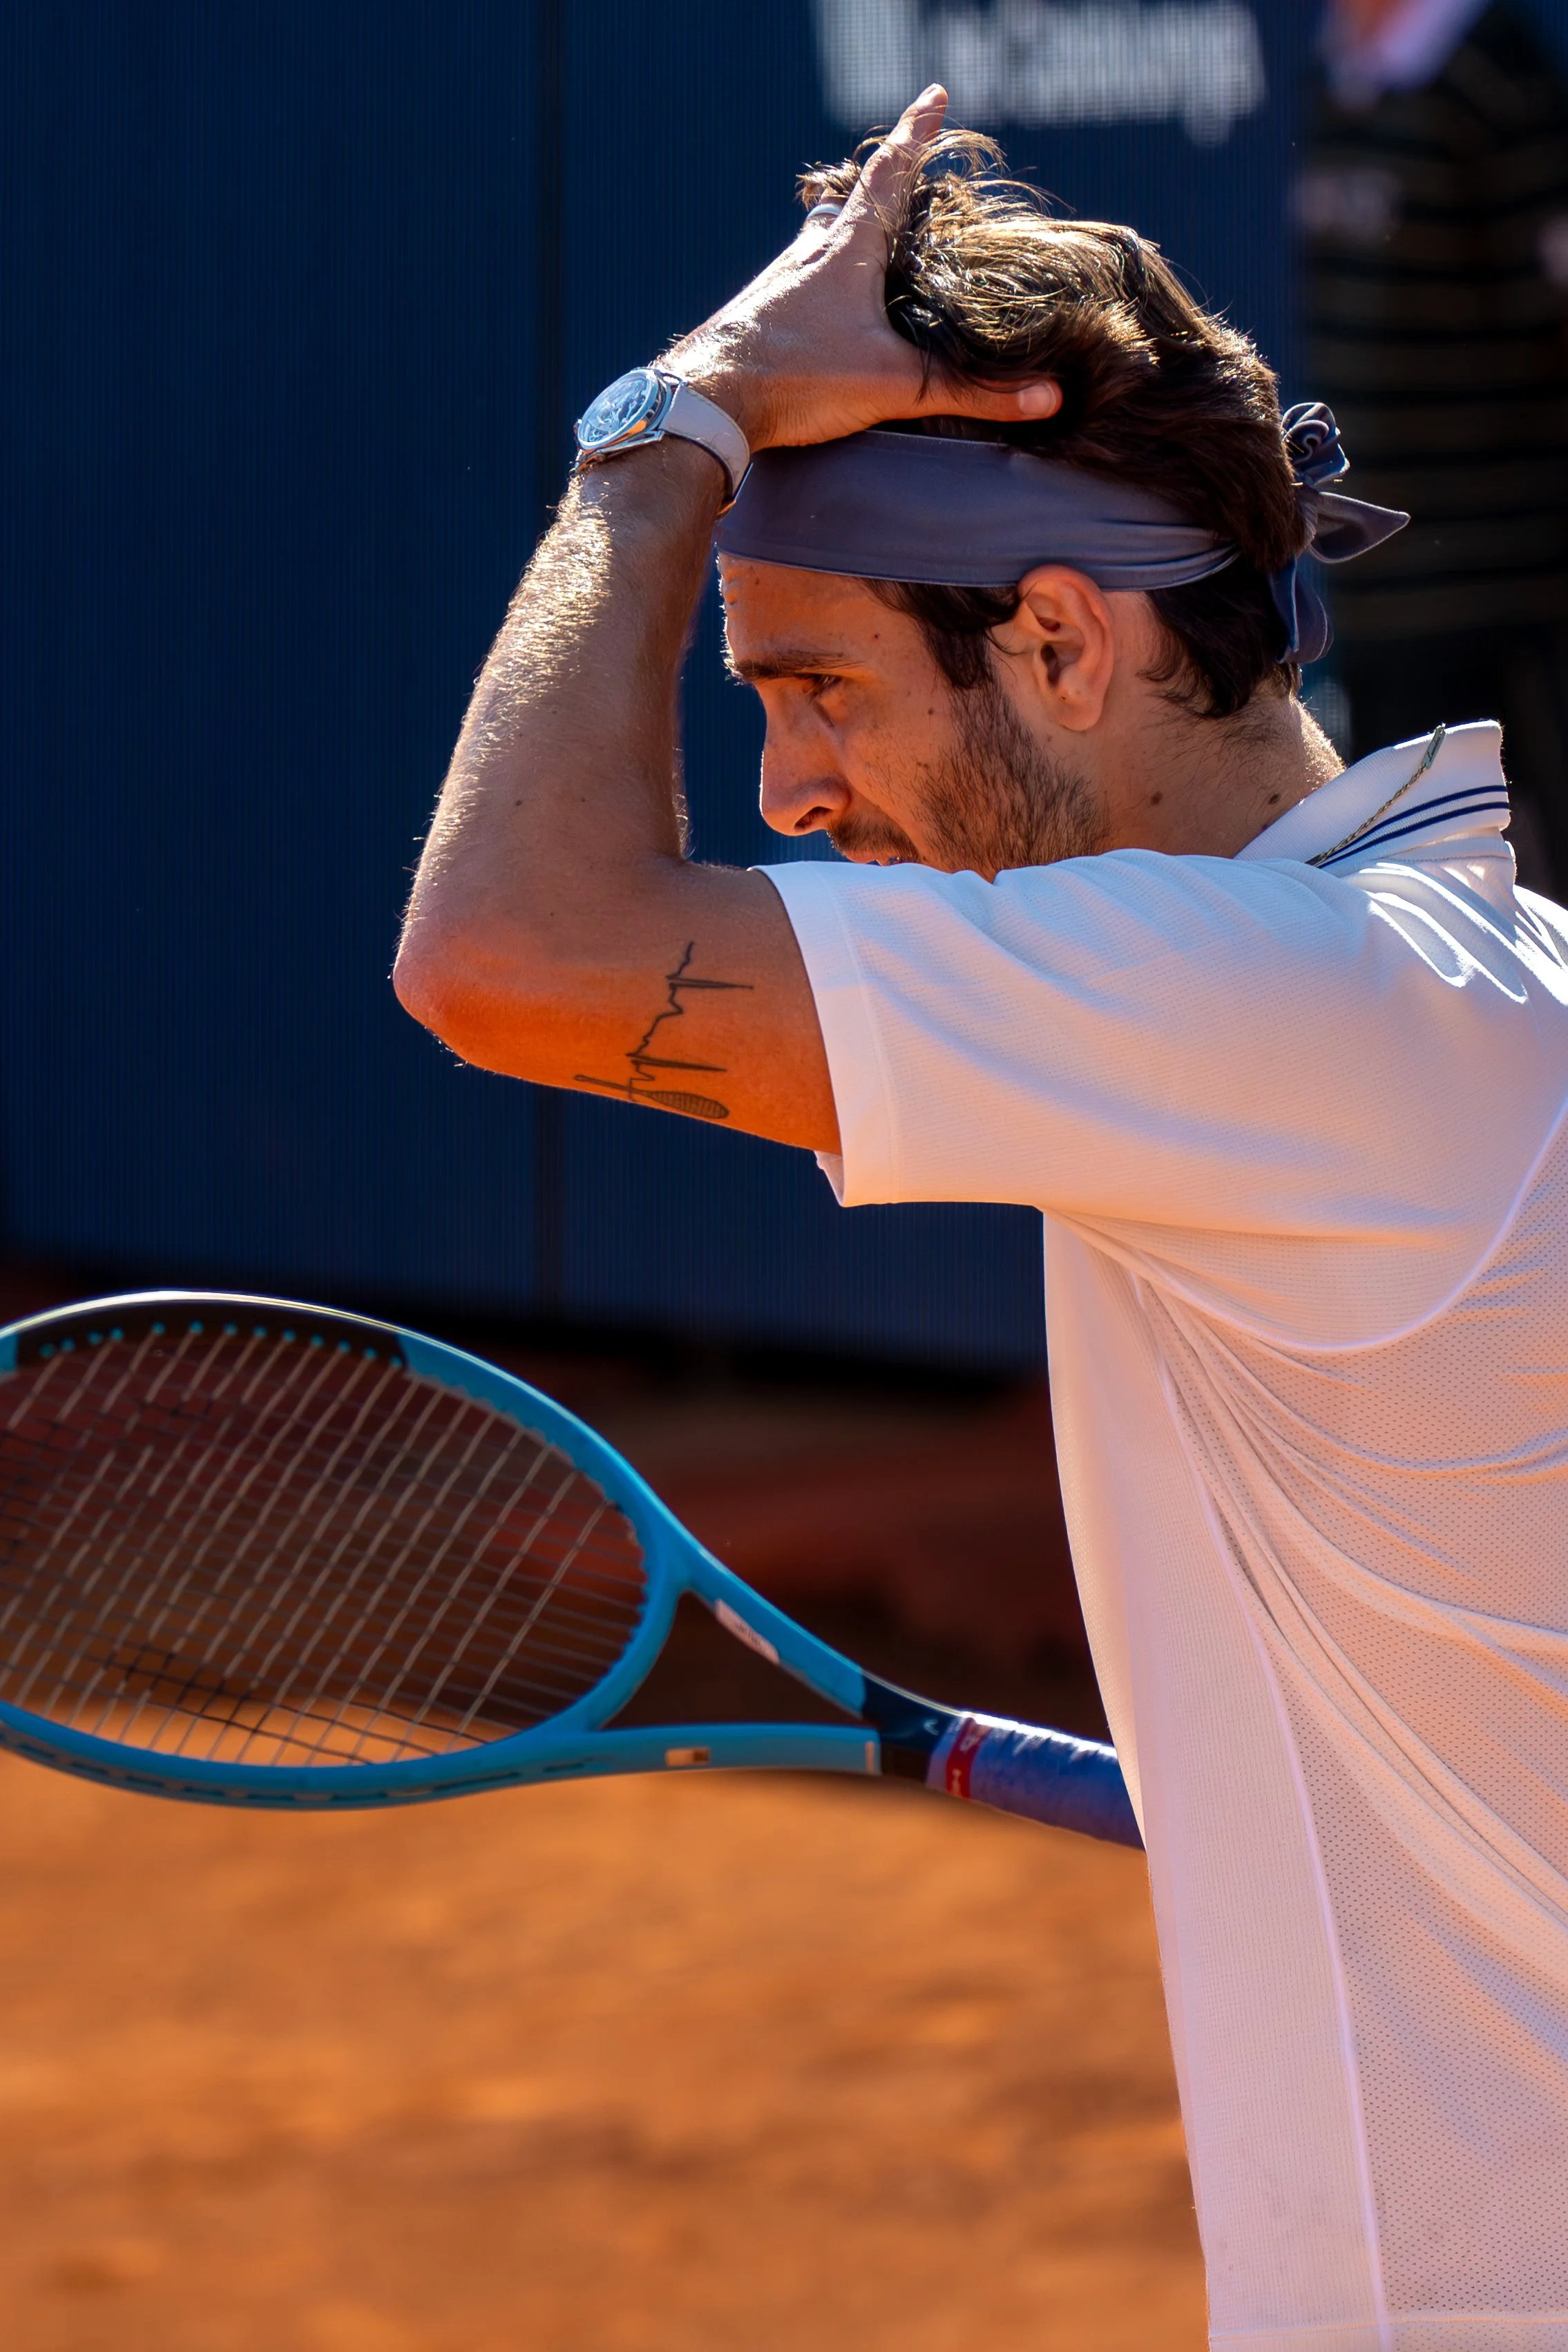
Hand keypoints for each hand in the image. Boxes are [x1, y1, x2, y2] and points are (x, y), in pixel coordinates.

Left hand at [664, 87, 1060, 450]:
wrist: (703, 406)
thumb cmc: (794, 377)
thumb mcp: (894, 385)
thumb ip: (969, 392)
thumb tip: (1046, 398)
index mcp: (847, 250)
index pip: (890, 173)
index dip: (916, 134)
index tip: (933, 95)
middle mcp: (809, 255)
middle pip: (848, 203)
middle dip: (879, 190)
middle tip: (900, 181)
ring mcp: (779, 285)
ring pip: (816, 242)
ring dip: (842, 237)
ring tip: (866, 247)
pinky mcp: (759, 319)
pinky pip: (796, 285)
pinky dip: (818, 285)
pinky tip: (824, 313)